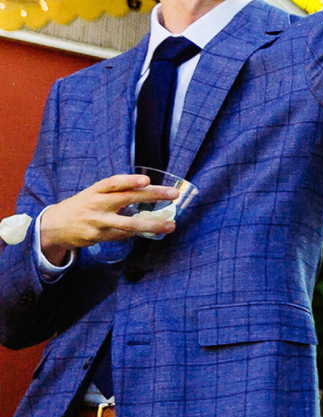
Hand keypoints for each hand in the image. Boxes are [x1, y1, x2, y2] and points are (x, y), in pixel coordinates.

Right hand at [37, 174, 179, 263]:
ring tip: (171, 225)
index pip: (113, 182)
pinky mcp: (98, 237)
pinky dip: (136, 233)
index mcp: (96, 190)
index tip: (146, 180)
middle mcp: (96, 204)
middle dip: (153, 196)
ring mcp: (97, 222)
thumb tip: (150, 191)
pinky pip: (123, 235)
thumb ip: (116, 192)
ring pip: (129, 224)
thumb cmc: (83, 206)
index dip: (129, 180)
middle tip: (174, 195)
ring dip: (152, 225)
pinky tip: (147, 232)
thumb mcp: (94, 194)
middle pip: (127, 199)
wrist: (54, 226)